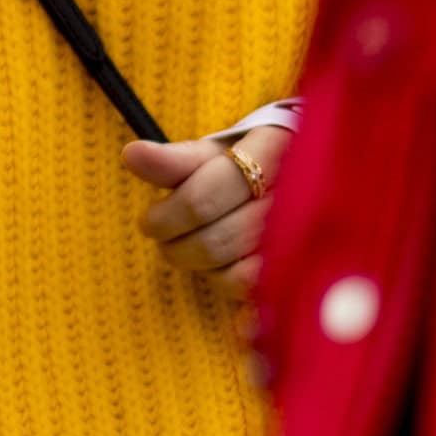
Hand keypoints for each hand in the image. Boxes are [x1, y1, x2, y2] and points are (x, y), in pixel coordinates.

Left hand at [123, 126, 293, 305]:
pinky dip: (220, 278)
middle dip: (175, 241)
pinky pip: (245, 284)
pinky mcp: (299, 265)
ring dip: (192, 258)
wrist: (302, 180)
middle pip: (213, 237)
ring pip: (227, 265)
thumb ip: (175, 159)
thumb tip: (132, 154)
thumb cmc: (248, 165)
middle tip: (161, 233)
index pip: (204, 197)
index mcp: (271, 151)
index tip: (149, 221)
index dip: (168, 216)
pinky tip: (214, 265)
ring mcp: (303, 232)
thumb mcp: (216, 152)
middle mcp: (295, 193)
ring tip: (185, 245)